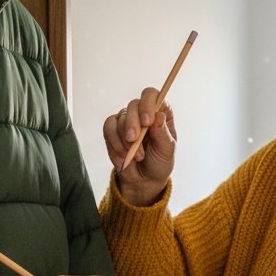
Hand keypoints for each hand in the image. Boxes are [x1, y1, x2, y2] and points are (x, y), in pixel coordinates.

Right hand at [103, 87, 177, 205]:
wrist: (144, 179)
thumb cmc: (159, 162)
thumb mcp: (167, 151)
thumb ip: (163, 134)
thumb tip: (159, 115)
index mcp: (160, 112)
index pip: (152, 95)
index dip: (147, 104)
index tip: (147, 122)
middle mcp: (142, 112)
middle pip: (133, 105)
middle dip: (132, 124)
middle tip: (134, 141)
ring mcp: (126, 120)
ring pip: (119, 119)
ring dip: (125, 141)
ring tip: (136, 157)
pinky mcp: (112, 129)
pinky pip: (108, 129)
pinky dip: (115, 144)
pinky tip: (123, 157)